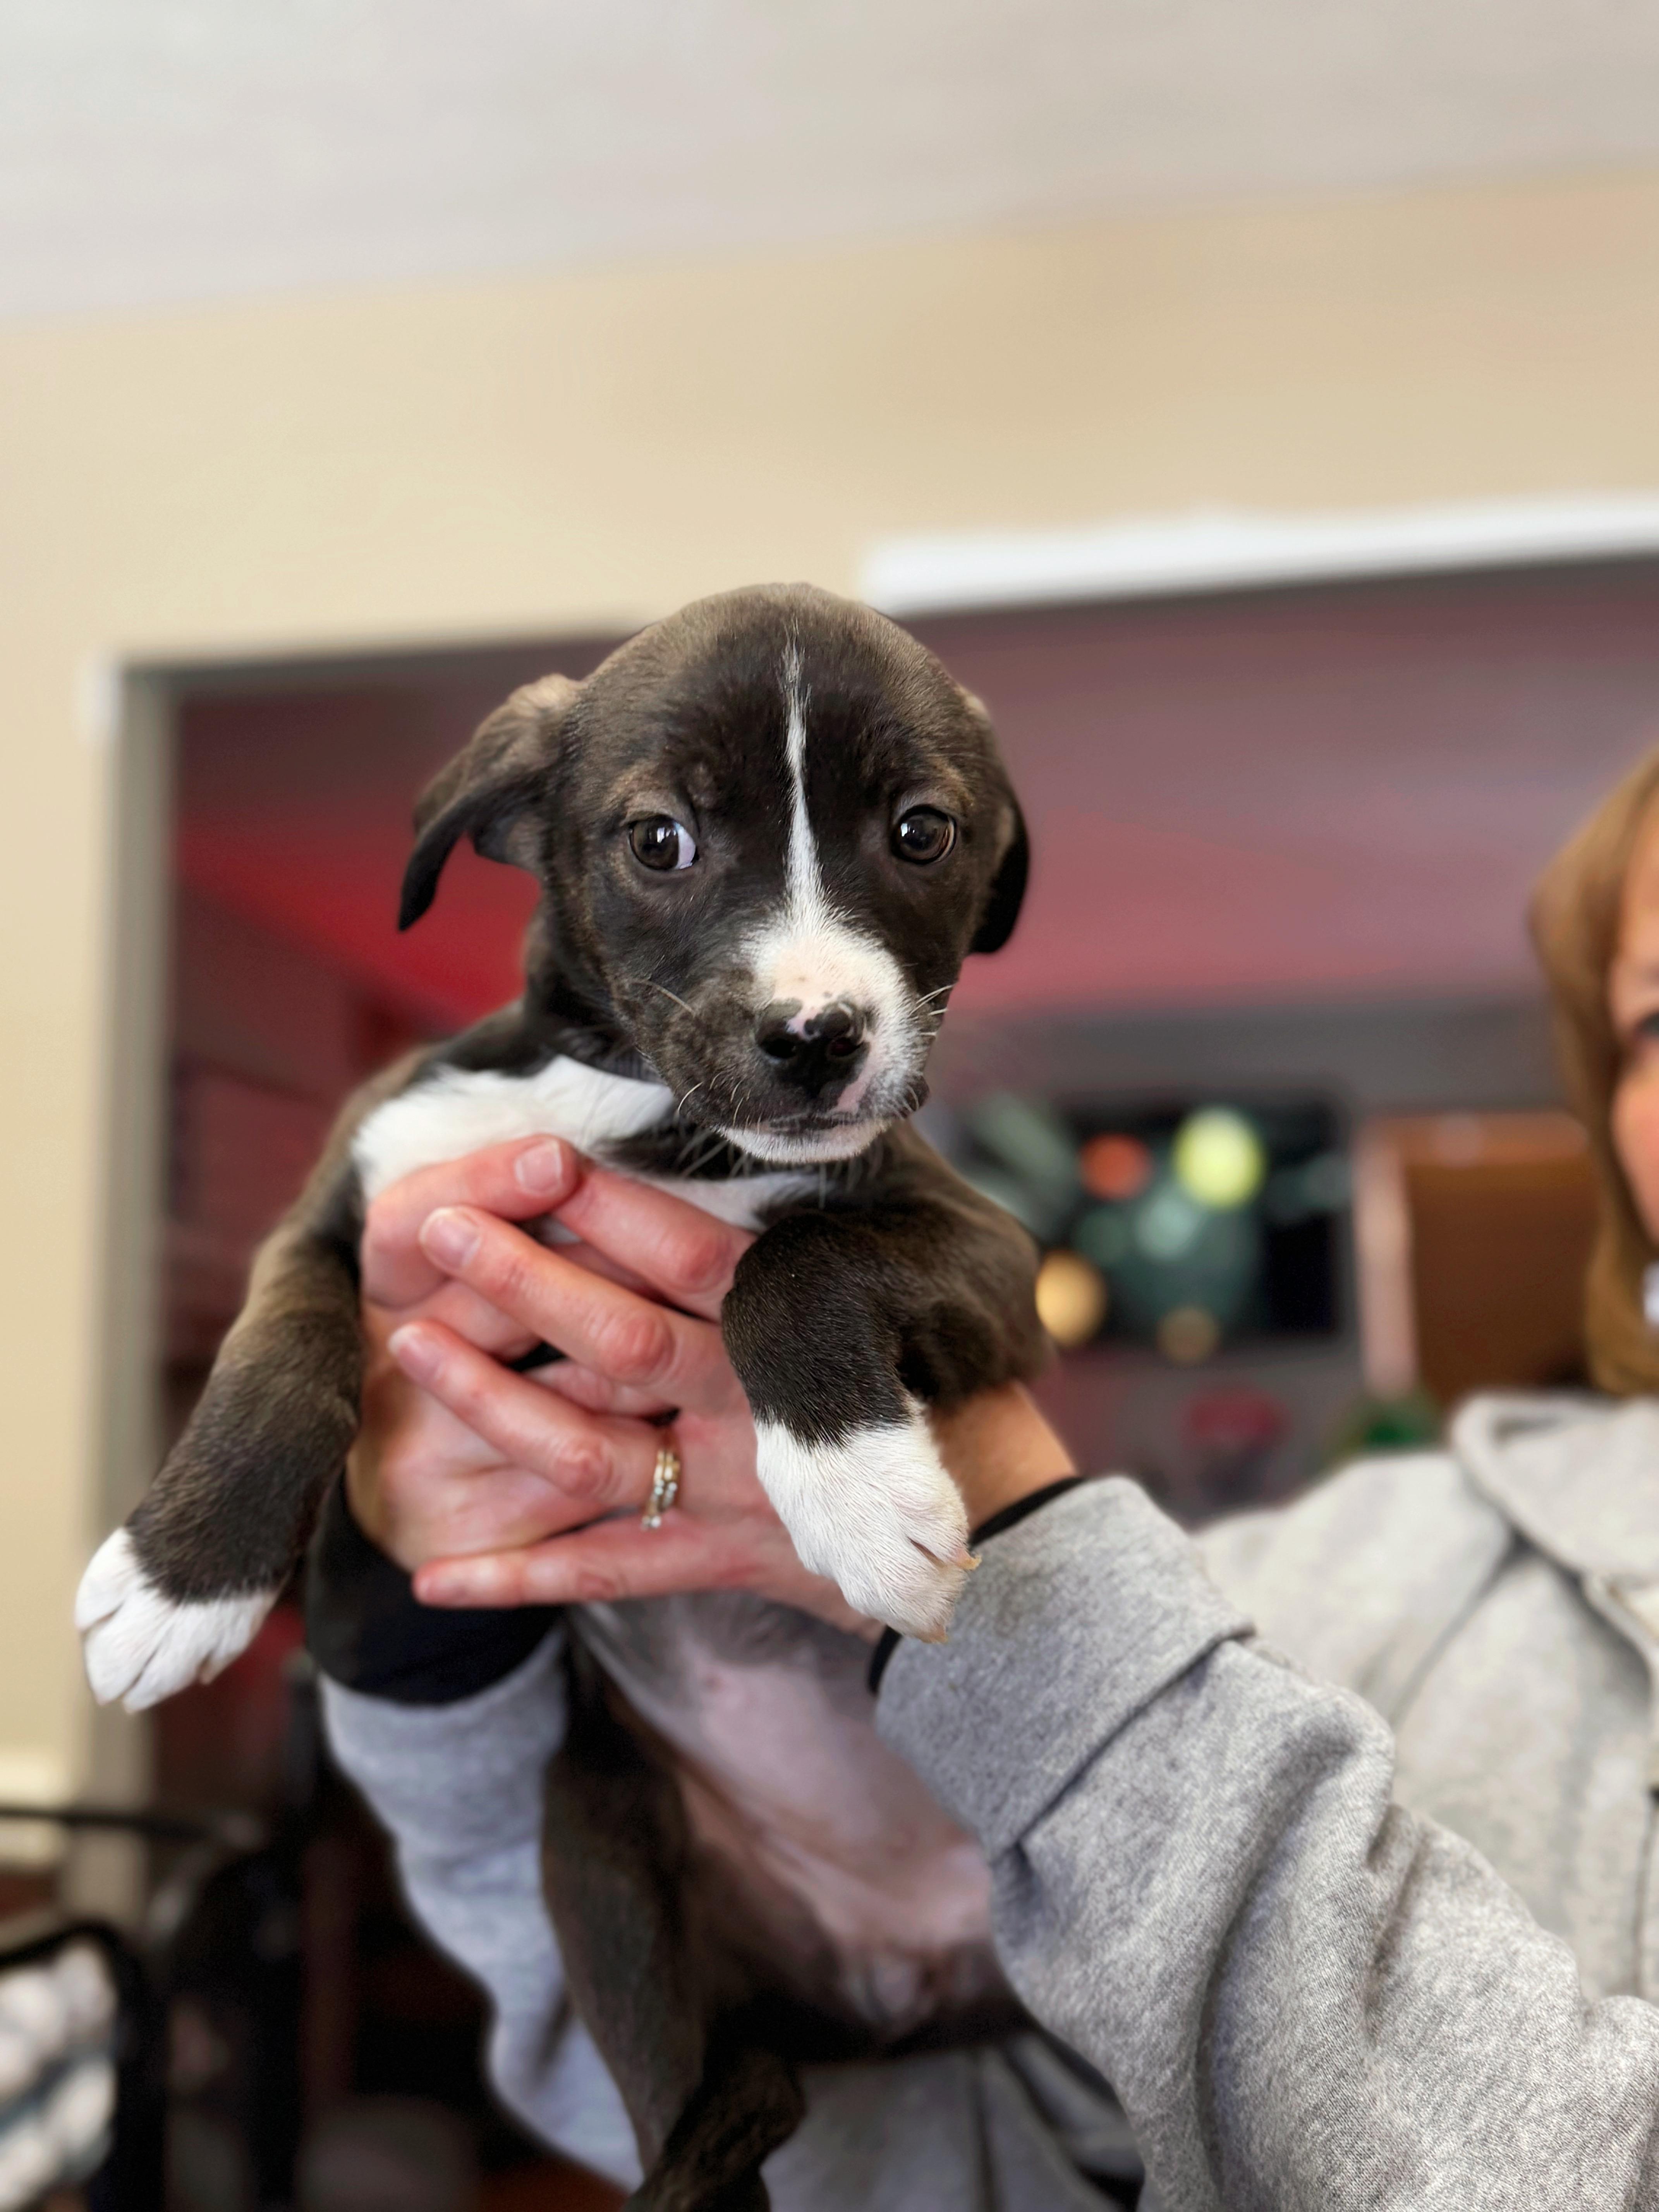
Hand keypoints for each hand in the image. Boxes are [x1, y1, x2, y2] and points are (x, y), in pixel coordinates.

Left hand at [349, 1137, 1073, 1625]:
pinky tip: (430, 1574)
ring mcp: (731, 1489)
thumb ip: (811, 1232)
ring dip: (493, 1406)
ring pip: (588, 1451)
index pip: (688, 1254)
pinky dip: (519, 1579)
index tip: (532, 1156)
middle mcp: (752, 1405)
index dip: (608, 1207)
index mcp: (793, 1327)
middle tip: (435, 1227)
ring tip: (411, 1354)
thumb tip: (770, 1130)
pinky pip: (605, 1574)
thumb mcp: (886, 1295)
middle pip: (619, 1340)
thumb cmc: (936, 1384)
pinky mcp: (719, 1561)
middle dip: (524, 1281)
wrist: (996, 1530)